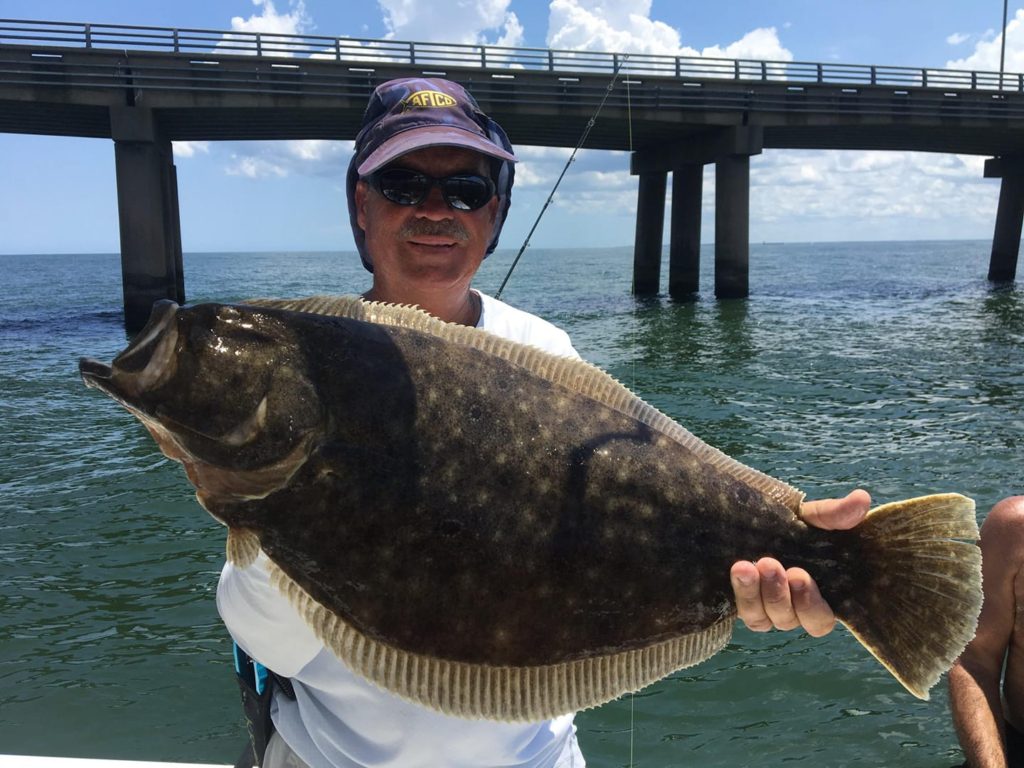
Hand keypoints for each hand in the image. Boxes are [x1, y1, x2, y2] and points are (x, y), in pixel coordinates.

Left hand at [730, 489, 869, 635]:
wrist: (756, 521)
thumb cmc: (795, 526)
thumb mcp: (815, 518)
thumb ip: (837, 514)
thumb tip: (862, 498)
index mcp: (820, 595)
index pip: (821, 620)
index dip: (811, 605)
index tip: (799, 575)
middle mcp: (793, 608)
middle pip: (791, 620)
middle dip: (779, 595)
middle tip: (771, 564)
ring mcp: (766, 608)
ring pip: (763, 618)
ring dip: (754, 594)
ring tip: (746, 566)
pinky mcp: (744, 603)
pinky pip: (744, 611)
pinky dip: (741, 592)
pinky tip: (738, 569)